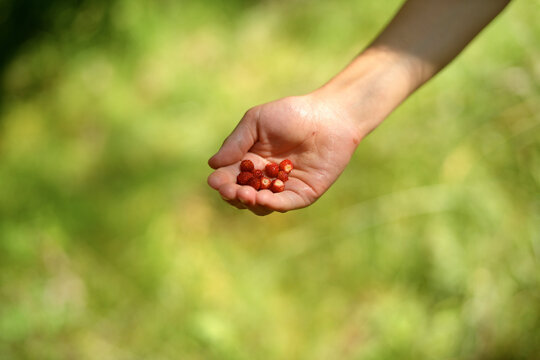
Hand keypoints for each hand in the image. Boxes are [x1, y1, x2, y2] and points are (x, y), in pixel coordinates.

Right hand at [207, 94, 361, 215]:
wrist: (328, 116)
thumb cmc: (291, 113)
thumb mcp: (256, 121)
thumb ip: (236, 142)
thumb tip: (213, 164)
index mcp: (251, 160)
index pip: (230, 176)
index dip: (221, 181)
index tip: (214, 182)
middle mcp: (265, 178)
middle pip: (242, 194)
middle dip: (233, 194)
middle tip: (230, 190)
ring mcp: (284, 188)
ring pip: (260, 204)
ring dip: (250, 201)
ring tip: (245, 194)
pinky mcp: (303, 194)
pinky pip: (284, 203)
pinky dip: (271, 204)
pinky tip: (261, 199)